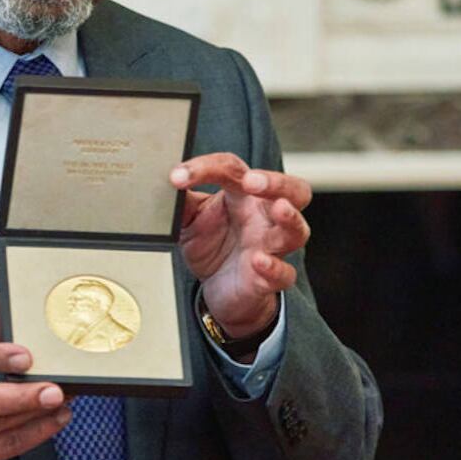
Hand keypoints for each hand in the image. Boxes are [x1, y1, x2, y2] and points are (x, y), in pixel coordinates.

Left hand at [170, 153, 311, 341]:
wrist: (218, 291)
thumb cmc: (213, 248)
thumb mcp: (189, 221)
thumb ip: (180, 203)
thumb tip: (162, 186)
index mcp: (245, 196)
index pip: (233, 170)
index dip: (206, 168)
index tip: (177, 176)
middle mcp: (265, 217)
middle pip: (293, 190)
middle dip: (277, 182)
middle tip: (252, 181)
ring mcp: (271, 247)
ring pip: (298, 230)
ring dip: (290, 219)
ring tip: (279, 209)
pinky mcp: (271, 278)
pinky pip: (284, 273)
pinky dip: (274, 267)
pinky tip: (258, 261)